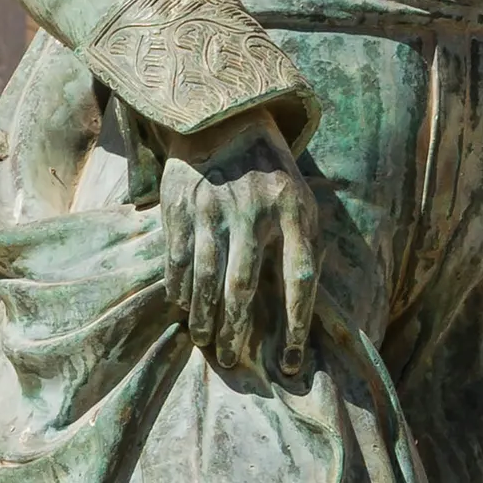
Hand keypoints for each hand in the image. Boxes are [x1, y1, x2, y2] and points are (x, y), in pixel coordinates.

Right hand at [159, 109, 320, 372]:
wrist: (224, 119)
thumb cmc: (271, 174)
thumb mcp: (300, 200)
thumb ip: (304, 246)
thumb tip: (302, 309)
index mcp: (293, 212)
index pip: (300, 279)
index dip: (297, 325)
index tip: (292, 363)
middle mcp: (254, 211)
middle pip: (244, 287)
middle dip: (237, 331)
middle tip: (232, 360)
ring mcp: (214, 208)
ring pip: (207, 278)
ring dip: (204, 317)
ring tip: (205, 340)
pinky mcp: (182, 205)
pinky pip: (178, 259)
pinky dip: (179, 288)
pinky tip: (183, 306)